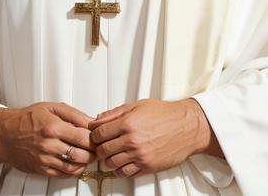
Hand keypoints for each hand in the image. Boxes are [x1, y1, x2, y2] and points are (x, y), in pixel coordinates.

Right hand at [0, 102, 96, 177]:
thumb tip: (92, 121)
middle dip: (93, 152)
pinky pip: (63, 174)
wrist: (4, 134)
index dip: (95, 139)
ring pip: (74, 167)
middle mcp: (49, 145)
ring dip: (85, 163)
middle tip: (95, 148)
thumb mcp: (50, 107)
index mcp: (53, 127)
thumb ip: (73, 114)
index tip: (97, 137)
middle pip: (82, 154)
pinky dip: (73, 170)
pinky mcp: (41, 170)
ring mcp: (45, 159)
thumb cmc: (27, 118)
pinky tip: (75, 162)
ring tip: (87, 155)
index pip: (84, 137)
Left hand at [89, 98, 207, 177]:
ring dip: (108, 159)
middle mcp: (132, 141)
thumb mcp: (136, 105)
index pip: (99, 134)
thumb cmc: (163, 114)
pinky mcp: (148, 167)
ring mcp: (140, 156)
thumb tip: (97, 120)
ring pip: (112, 164)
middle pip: (103, 150)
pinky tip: (122, 163)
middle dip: (99, 148)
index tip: (95, 135)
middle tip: (102, 144)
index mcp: (127, 123)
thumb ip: (114, 113)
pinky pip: (126, 173)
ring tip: (112, 153)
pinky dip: (120, 170)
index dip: (94, 135)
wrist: (186, 127)